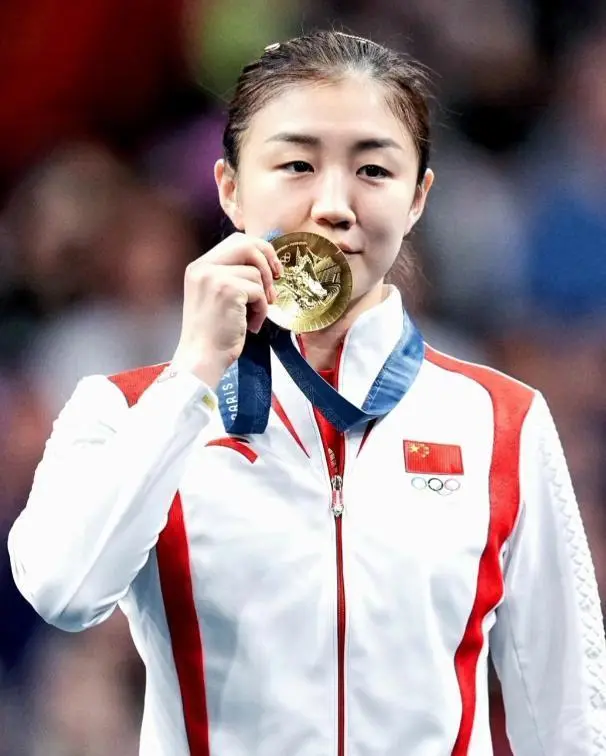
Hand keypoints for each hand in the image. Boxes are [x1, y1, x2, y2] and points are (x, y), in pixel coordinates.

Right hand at [170, 233, 281, 387]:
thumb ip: (230, 276)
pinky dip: (262, 310)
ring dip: (263, 297)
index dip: (259, 250)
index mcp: (199, 267)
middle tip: (278, 279)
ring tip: (253, 316)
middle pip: (247, 245)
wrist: (201, 358)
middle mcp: (203, 267)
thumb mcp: (215, 297)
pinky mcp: (228, 290)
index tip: (272, 269)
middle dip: (268, 261)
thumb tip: (265, 264)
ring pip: (256, 274)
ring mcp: (215, 277)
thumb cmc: (212, 334)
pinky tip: (251, 325)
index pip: (235, 242)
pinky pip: (259, 292)